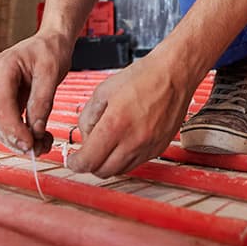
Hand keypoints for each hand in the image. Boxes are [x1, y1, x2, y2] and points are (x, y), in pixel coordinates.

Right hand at [0, 31, 71, 154]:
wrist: (50, 41)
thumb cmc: (51, 51)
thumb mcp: (51, 73)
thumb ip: (42, 101)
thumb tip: (36, 130)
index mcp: (2, 67)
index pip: (0, 104)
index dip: (12, 128)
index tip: (30, 144)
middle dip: (14, 138)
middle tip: (37, 151)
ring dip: (16, 140)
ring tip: (41, 146)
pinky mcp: (3, 98)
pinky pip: (5, 120)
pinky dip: (19, 133)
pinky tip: (38, 138)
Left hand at [66, 53, 198, 177]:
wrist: (174, 74)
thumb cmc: (141, 77)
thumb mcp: (103, 91)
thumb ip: (87, 117)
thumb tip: (85, 138)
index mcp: (115, 124)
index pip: (89, 161)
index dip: (75, 164)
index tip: (72, 161)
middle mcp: (134, 140)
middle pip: (103, 171)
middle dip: (90, 165)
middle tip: (87, 153)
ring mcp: (148, 147)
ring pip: (120, 170)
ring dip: (108, 163)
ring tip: (106, 144)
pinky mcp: (159, 148)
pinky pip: (136, 163)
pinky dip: (124, 159)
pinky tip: (123, 142)